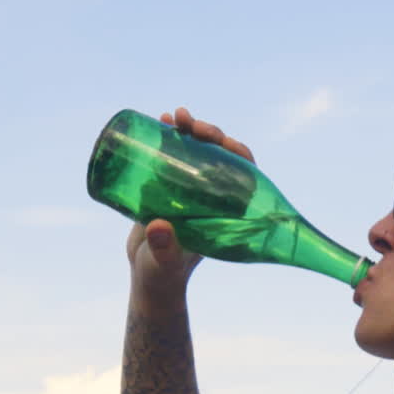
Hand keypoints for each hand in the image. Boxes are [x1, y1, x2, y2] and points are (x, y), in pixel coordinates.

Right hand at [126, 107, 255, 297]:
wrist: (148, 277)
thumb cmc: (163, 273)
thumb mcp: (165, 261)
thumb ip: (164, 248)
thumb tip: (158, 226)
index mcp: (225, 211)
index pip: (244, 173)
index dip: (236, 151)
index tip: (219, 138)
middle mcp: (213, 197)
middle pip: (220, 156)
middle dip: (208, 134)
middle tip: (186, 122)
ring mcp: (191, 190)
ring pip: (198, 151)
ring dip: (188, 131)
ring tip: (171, 117)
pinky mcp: (170, 188)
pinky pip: (175, 156)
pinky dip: (169, 138)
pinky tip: (159, 122)